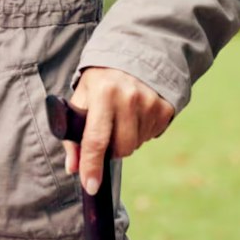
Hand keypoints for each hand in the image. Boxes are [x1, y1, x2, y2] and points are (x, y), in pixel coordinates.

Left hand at [62, 66, 174, 194]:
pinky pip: (151, 136)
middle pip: (120, 148)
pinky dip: (140, 133)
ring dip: (126, 140)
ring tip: (120, 116)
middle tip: (105, 131)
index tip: (90, 186)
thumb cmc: (100, 79)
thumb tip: (73, 168)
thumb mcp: (82, 97)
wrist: (133, 53)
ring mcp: (150, 102)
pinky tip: (135, 114)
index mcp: (103, 92)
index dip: (92, 165)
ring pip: (136, 145)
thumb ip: (73, 134)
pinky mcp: (165, 107)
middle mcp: (128, 97)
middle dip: (110, 150)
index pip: (96, 138)